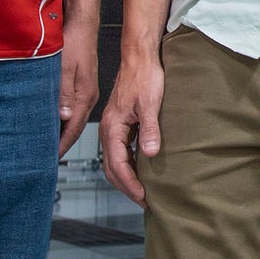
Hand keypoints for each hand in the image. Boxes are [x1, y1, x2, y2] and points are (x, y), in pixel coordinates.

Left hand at [57, 24, 99, 156]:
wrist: (82, 25)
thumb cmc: (73, 42)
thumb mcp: (64, 68)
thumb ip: (64, 94)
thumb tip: (63, 117)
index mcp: (85, 96)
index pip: (73, 130)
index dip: (61, 146)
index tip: (49, 160)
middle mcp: (88, 97)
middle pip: (74, 128)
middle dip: (61, 144)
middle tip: (45, 158)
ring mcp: (86, 92)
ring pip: (73, 120)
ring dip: (62, 133)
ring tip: (47, 144)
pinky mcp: (83, 86)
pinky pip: (74, 109)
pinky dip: (64, 120)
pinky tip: (55, 121)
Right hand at [100, 50, 163, 203]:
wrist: (140, 57)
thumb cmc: (144, 76)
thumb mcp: (150, 104)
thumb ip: (149, 129)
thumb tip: (150, 154)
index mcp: (112, 127)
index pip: (117, 165)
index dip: (130, 184)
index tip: (143, 197)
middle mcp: (108, 129)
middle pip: (112, 167)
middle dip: (126, 187)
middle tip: (144, 201)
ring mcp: (113, 127)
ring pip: (114, 160)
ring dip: (126, 177)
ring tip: (142, 191)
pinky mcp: (120, 123)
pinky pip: (120, 150)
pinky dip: (127, 164)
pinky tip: (141, 169)